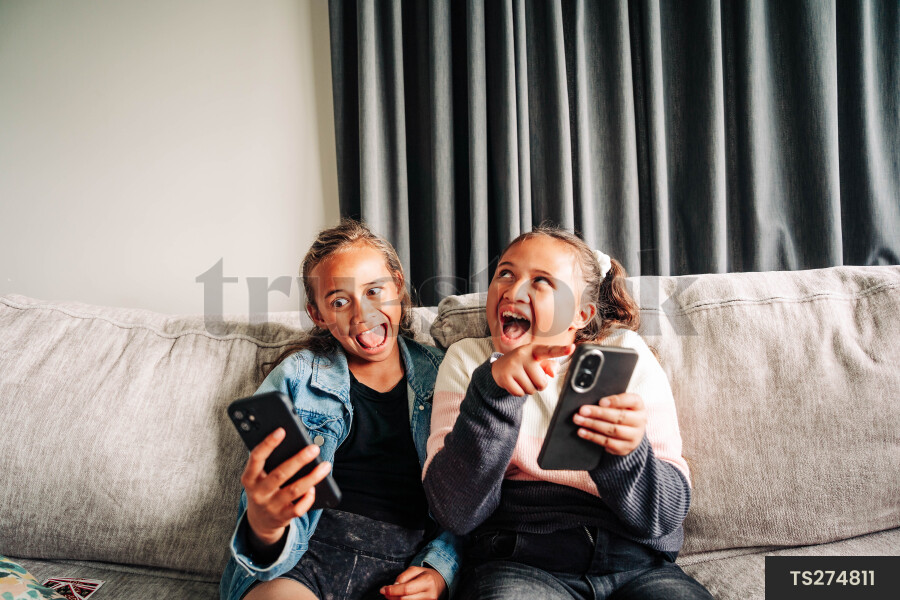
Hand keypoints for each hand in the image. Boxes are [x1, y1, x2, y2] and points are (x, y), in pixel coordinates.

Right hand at [241, 427, 332, 544]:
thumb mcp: (258, 477)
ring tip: (325, 466)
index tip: (282, 430)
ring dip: (312, 477)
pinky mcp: (282, 517)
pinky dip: (308, 498)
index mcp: (250, 478)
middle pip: (280, 474)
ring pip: (294, 490)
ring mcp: (270, 506)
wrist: (260, 521)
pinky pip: (298, 508)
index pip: (256, 457)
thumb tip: (293, 443)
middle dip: (299, 460)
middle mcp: (258, 492)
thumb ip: (268, 462)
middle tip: (314, 448)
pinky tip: (315, 488)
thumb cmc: (263, 489)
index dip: (268, 443)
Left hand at [380, 566, 446, 599]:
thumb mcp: (416, 570)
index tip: (383, 589)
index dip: (393, 590)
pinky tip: (399, 598)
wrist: (441, 583)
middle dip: (392, 597)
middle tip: (385, 592)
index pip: (406, 589)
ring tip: (391, 595)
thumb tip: (393, 586)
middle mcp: (430, 595)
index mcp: (427, 581)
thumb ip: (403, 576)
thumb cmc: (426, 575)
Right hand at [491, 343, 573, 395]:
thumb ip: (550, 366)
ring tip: (521, 378)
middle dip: (538, 384)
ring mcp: (512, 366)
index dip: (562, 350)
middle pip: (541, 382)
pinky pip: (520, 394)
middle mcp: (522, 355)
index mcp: (534, 349)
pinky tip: (515, 382)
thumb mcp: (537, 361)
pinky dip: (519, 392)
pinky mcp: (505, 377)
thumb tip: (553, 374)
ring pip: (531, 389)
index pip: (549, 351)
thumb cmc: (523, 363)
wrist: (499, 366)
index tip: (572, 348)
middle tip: (529, 376)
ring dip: (528, 388)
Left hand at [572, 392, 646, 454]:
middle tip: (582, 410)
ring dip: (592, 424)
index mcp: (638, 405)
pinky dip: (593, 436)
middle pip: (619, 416)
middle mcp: (639, 421)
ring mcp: (634, 436)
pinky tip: (582, 431)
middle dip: (598, 413)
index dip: (616, 401)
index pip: (631, 400)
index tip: (601, 401)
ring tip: (579, 419)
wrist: (631, 434)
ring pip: (612, 430)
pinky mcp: (625, 447)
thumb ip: (610, 400)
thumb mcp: (621, 404)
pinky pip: (607, 442)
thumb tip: (592, 400)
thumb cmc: (622, 413)